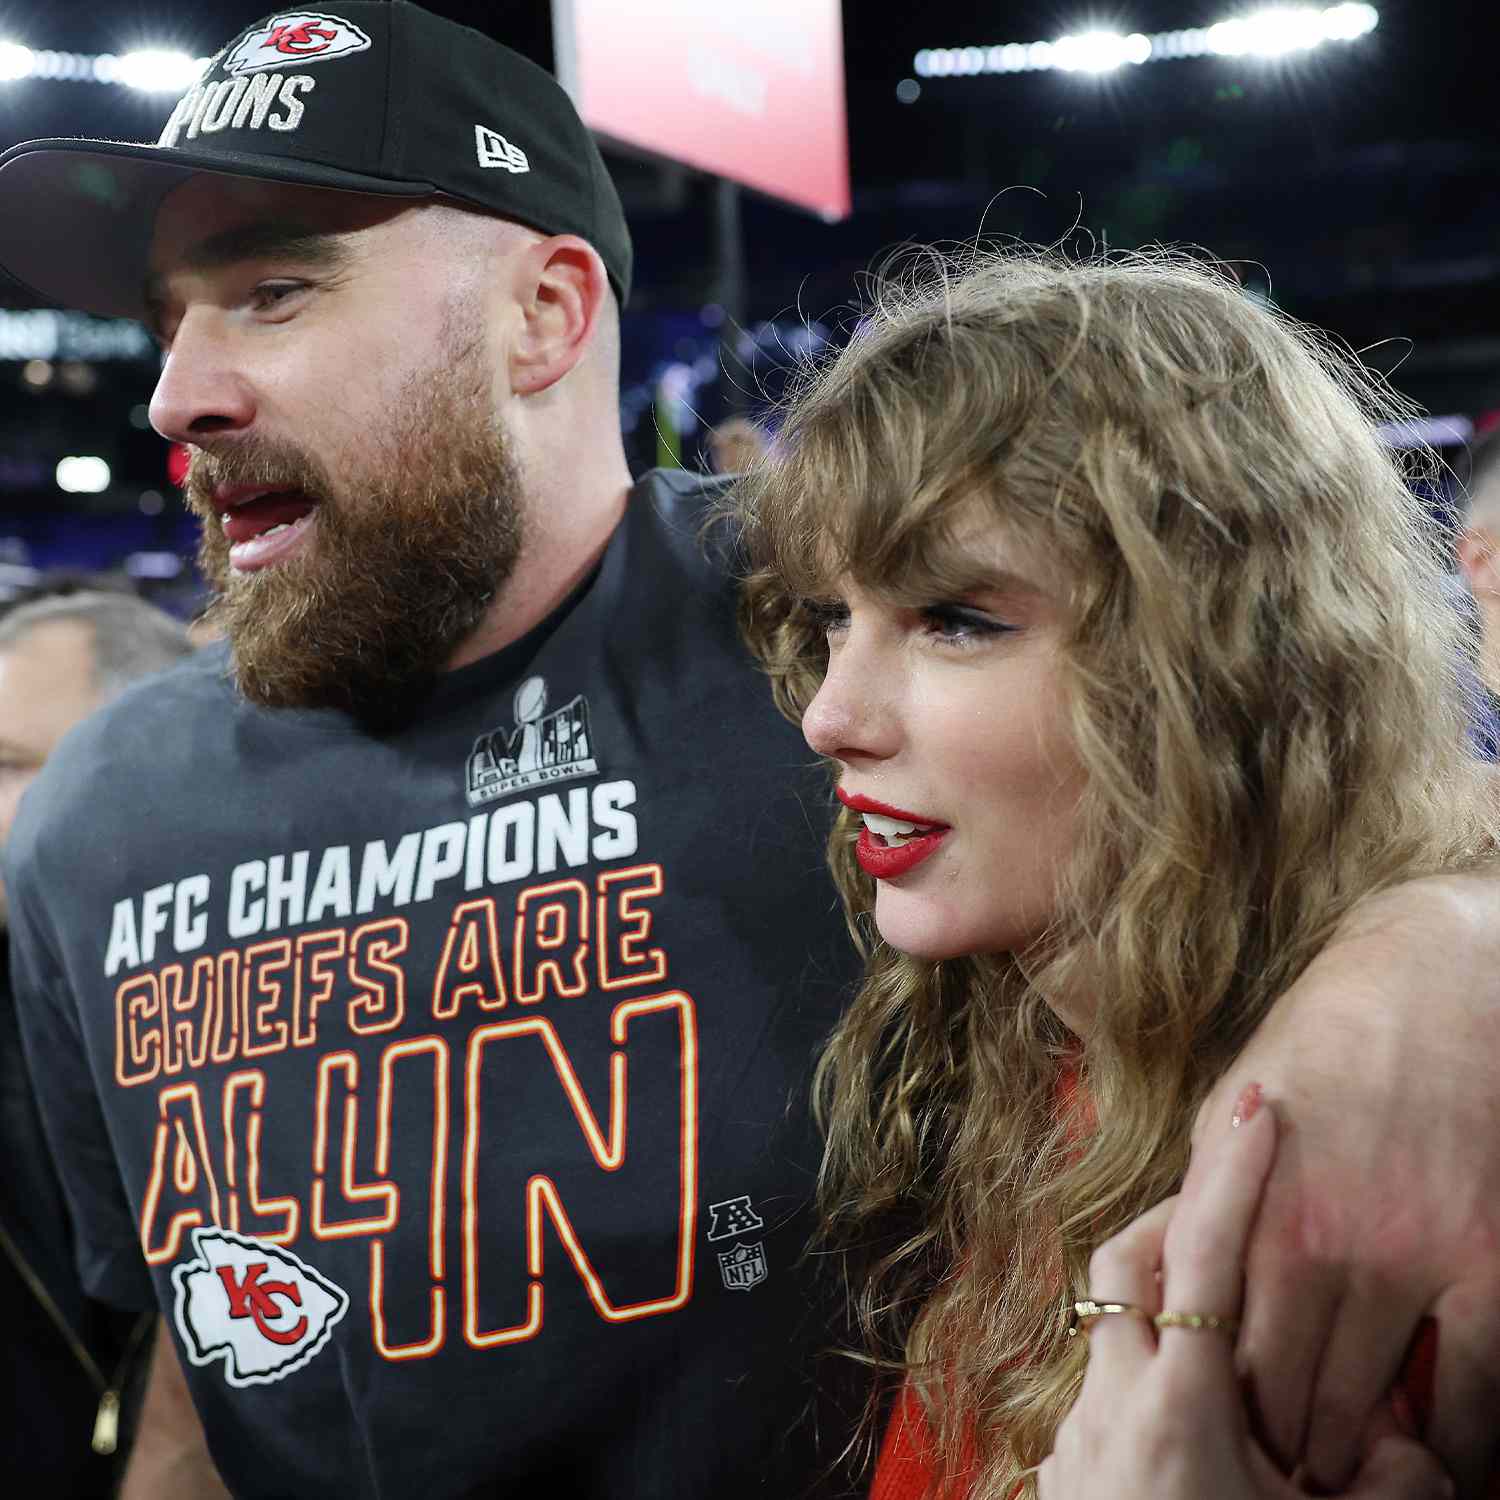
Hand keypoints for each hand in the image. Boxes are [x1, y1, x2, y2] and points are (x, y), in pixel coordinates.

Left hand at [1037, 1097, 1449, 1499]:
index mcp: (1179, 1410)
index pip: (1207, 1258)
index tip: (1260, 1106)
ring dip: (1165, 1310)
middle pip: (1128, 1264)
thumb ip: (1387, 1490)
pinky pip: (1099, 1396)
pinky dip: (1143, 1380)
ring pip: (1110, 1329)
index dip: (1236, 1175)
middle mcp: (1111, 1408)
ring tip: (1232, 1334)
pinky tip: (1194, 1422)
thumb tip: (1414, 1446)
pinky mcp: (1060, 1480)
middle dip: (1179, 1221)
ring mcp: (1076, 1441)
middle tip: (1236, 1208)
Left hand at [1196, 875, 1499, 1494]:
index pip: (1215, 1345)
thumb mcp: (1230, 1110)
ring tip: (1338, 1482)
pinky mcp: (1490, 1261)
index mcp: (1251, 1210)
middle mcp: (1326, 1243)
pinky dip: (1460, 1445)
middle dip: (1275, 1449)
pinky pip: (1479, 1389)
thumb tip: (1177, 1266)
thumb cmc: (1319, 1043)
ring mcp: (1413, 1257)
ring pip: (1374, 1402)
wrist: (1431, 985)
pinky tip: (1446, 1469)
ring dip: (1355, 1456)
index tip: (1215, 1438)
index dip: (1213, 1408)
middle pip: (1286, 1390)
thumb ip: (1209, 1198)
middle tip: (1274, 1477)